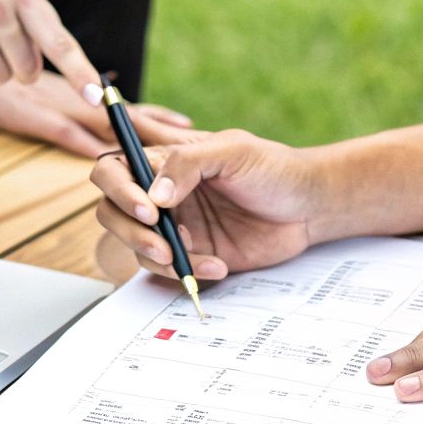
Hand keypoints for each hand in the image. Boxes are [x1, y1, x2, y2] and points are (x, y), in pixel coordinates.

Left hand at [0, 72, 197, 157]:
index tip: (120, 157)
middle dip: (139, 137)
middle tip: (181, 151)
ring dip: (156, 126)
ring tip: (194, 139)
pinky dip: (151, 114)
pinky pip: (124, 108)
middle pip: (106, 119)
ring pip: (122, 112)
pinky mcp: (77, 89)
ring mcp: (71, 89)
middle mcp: (59, 90)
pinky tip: (181, 126)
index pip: (68, 121)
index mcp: (33, 94)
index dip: (94, 139)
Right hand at [90, 130, 324, 281]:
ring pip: (136, 245)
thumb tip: (155, 194)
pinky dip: (187, 271)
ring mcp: (175, 226)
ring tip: (187, 255)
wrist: (309, 207)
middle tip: (162, 241)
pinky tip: (217, 265)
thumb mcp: (234, 152)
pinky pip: (169, 269)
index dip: (119, 190)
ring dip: (155, 255)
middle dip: (130, 230)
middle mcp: (162, 193)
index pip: (115, 169)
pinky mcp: (192, 254)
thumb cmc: (274, 169)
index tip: (148, 210)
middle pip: (113, 211)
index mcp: (166, 161)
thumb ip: (189, 163)